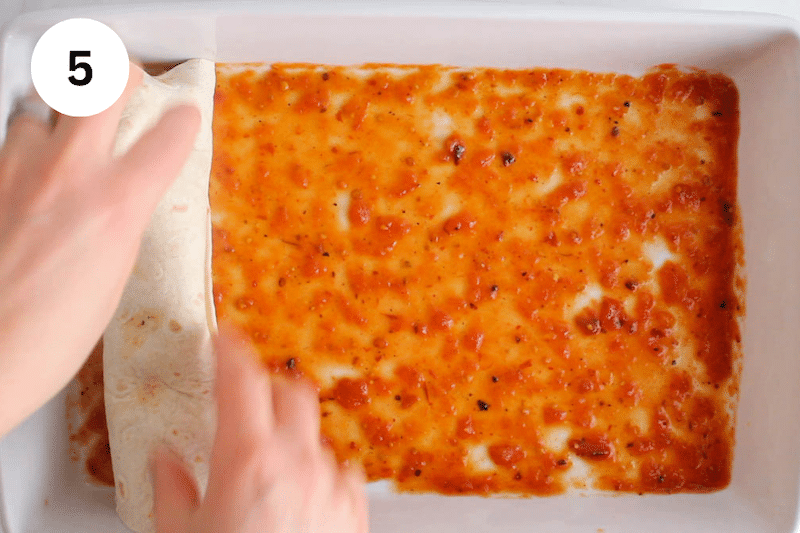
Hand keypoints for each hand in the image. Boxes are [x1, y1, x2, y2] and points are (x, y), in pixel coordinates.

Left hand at [0, 63, 199, 434]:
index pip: (169, 136)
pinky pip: (10, 135)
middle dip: (122, 74)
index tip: (185, 118)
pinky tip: (34, 169)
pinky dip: (27, 143)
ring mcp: (19, 169)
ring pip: (44, 103)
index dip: (184, 121)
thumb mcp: (114, 275)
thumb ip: (122, 219)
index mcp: (117, 205)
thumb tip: (126, 195)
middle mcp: (69, 173)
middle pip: (102, 81)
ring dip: (62, 112)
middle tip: (129, 83)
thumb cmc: (51, 335)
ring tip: (70, 134)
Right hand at [153, 326, 368, 532]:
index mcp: (249, 458)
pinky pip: (342, 473)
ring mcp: (332, 485)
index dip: (232, 349)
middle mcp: (299, 461)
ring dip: (295, 438)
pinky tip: (303, 495)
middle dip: (270, 387)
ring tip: (270, 467)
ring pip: (317, 436)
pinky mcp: (354, 512)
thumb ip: (172, 489)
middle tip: (248, 400)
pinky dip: (321, 472)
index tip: (224, 337)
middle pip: (293, 392)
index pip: (242, 378)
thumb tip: (164, 461)